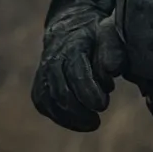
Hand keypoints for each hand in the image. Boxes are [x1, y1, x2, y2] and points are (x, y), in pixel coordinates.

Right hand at [31, 0, 125, 131]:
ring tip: (92, 124)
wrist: (70, 28)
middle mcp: (52, 58)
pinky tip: (79, 123)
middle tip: (98, 119)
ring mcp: (43, 72)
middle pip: (61, 90)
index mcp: (72, 44)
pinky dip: (60, 117)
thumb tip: (112, 70)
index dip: (88, 91)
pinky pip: (44, 104)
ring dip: (70, 117)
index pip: (75, 71)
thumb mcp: (109, 33)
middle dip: (79, 109)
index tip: (102, 105)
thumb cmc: (96, 34)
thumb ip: (113, 50)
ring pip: (49, 100)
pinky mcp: (39, 85)